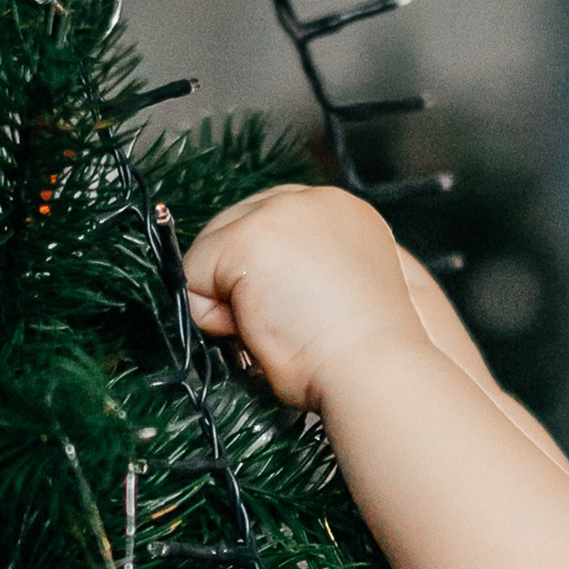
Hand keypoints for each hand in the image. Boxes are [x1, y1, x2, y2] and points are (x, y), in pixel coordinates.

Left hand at [180, 184, 417, 413]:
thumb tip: (258, 281)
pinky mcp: (248, 238)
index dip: (260, 269)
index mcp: (343, 212)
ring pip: (211, 248)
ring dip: (228, 296)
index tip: (279, 306)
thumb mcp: (342, 290)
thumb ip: (305, 268)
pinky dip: (210, 314)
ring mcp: (279, 213)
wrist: (375, 368)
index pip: (270, 219)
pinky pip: (192, 274)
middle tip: (277, 321)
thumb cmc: (362, 352)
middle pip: (235, 225)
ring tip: (271, 325)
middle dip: (240, 278)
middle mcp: (314, 200)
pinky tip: (254, 328)